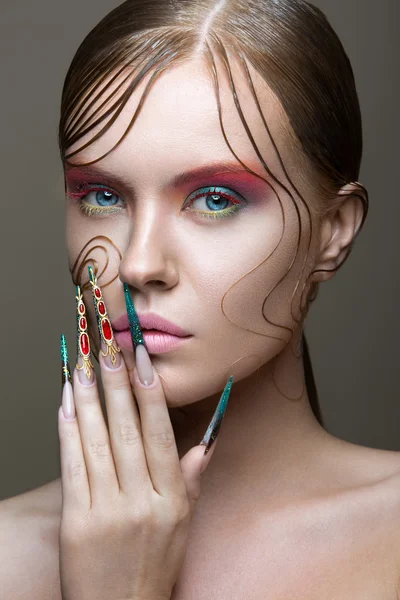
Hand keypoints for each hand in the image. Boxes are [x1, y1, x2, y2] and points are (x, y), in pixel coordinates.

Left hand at [57, 285, 231, 599]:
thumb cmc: (154, 568)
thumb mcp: (184, 526)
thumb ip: (192, 480)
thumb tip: (206, 442)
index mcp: (172, 497)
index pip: (159, 431)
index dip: (149, 389)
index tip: (140, 356)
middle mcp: (142, 500)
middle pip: (126, 427)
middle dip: (116, 379)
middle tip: (107, 341)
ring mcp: (108, 510)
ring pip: (97, 438)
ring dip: (89, 394)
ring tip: (83, 360)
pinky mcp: (77, 521)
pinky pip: (72, 464)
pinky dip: (68, 428)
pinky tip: (67, 400)